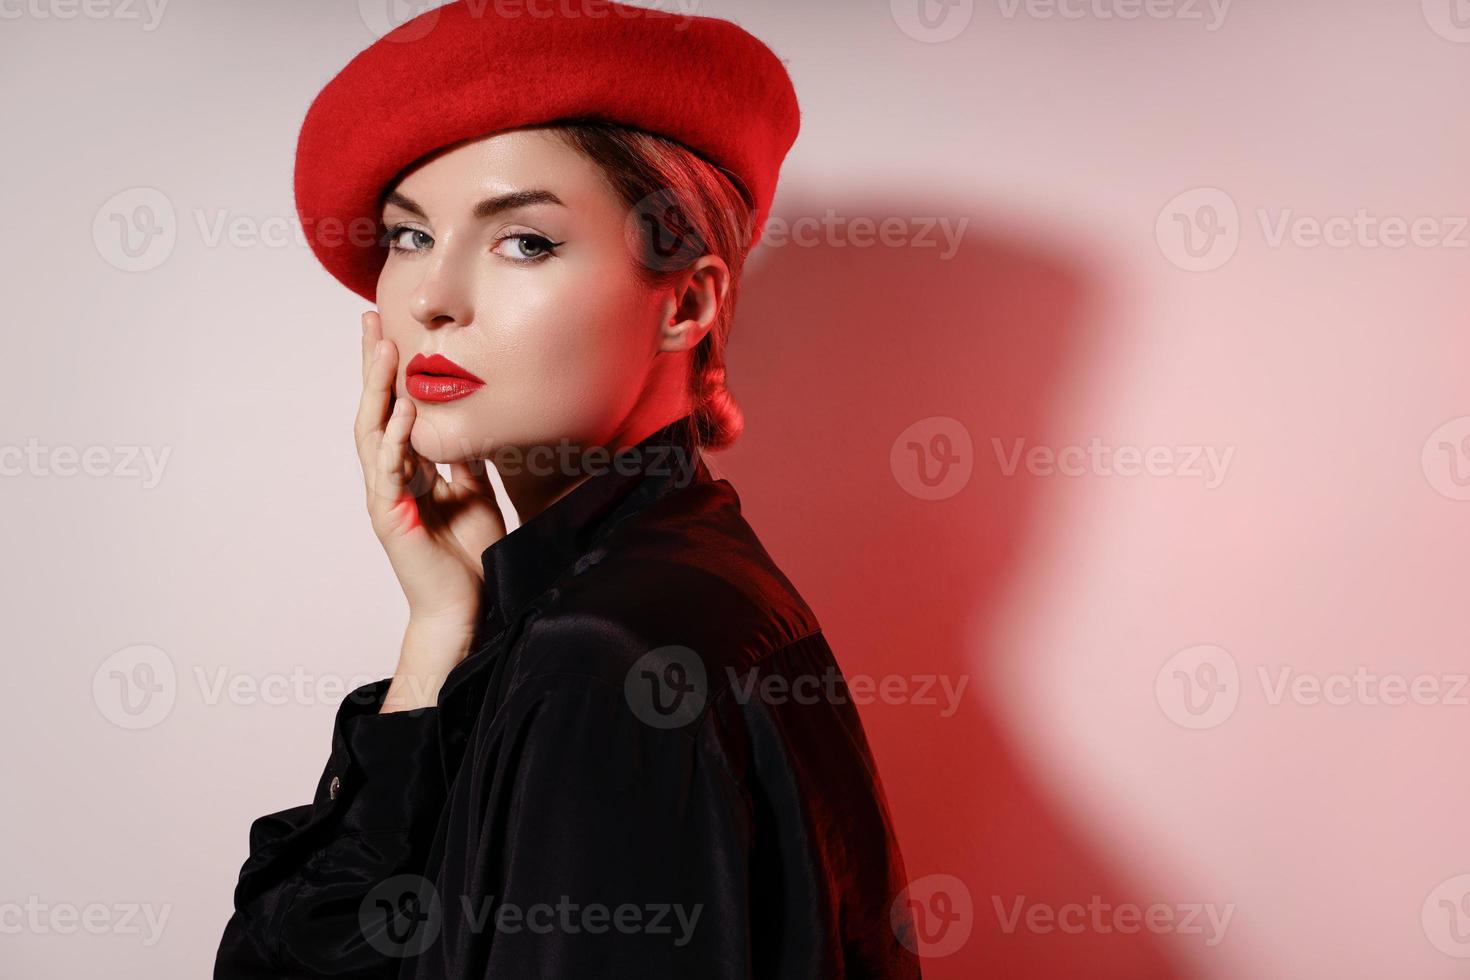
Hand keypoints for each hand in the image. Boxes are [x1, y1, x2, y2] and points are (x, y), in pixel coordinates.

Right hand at [354, 310, 507, 638]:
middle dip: (371, 366)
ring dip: (378, 391)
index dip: (388, 371)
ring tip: (382, 351)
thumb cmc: (466, 554)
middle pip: (374, 410)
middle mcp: (390, 477)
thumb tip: (471, 422)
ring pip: (374, 434)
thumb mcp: (474, 492)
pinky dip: (396, 441)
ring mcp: (386, 496)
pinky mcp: (391, 518)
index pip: (393, 409)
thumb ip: (465, 458)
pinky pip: (389, 472)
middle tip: (369, 320)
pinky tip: (403, 413)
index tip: (388, 328)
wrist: (465, 605)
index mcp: (408, 469)